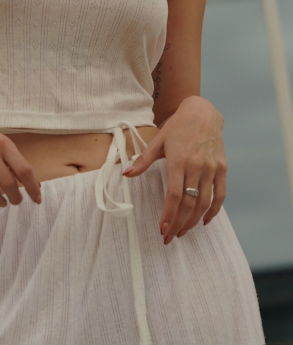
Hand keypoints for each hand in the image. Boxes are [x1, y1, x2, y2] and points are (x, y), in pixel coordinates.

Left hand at [123, 96, 226, 243]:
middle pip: (189, 203)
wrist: (203, 112)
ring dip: (193, 221)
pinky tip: (204, 221)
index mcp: (178, 160)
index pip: (174, 195)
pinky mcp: (222, 168)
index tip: (162, 230)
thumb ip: (143, 160)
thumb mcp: (158, 141)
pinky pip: (220, 195)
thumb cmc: (177, 126)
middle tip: (170, 237)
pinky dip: (214, 211)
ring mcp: (211, 168)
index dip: (168, 215)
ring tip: (183, 231)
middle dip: (178, 224)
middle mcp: (196, 166)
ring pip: (204, 203)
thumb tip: (126, 174)